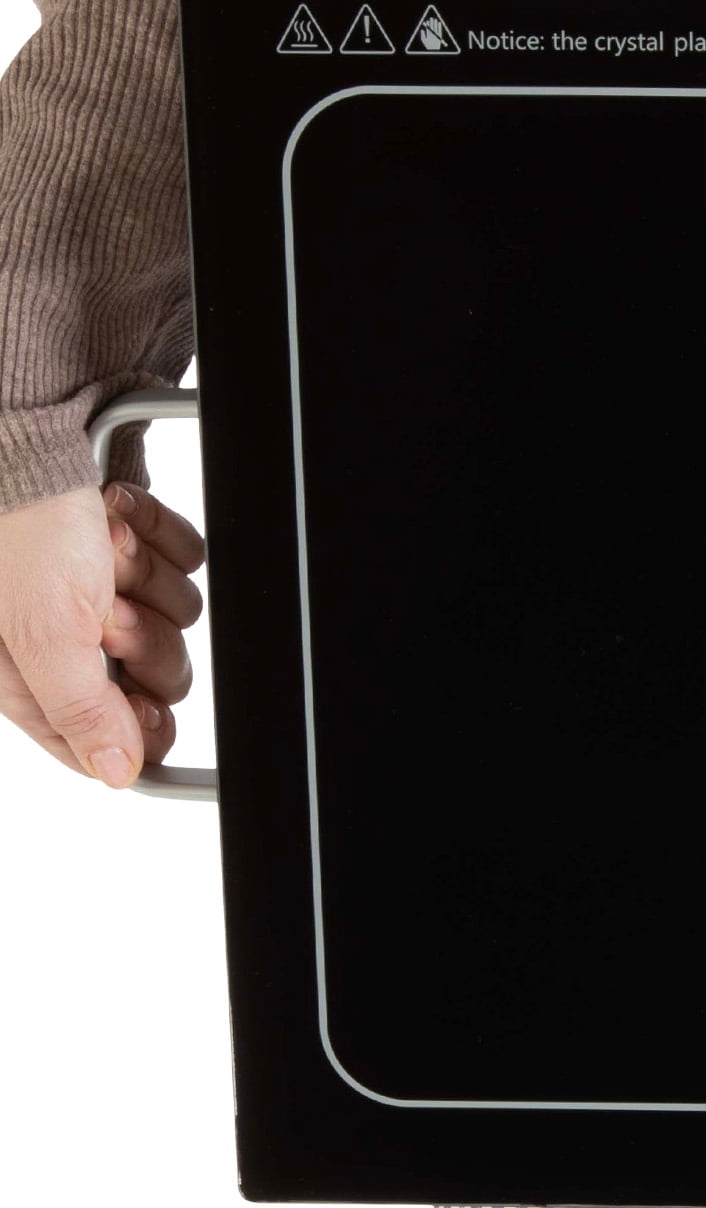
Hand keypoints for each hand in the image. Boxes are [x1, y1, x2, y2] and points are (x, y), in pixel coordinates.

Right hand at [0, 479, 205, 785]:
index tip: (144, 702)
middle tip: (110, 608)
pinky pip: (185, 563)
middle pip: (157, 680)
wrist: (21, 434)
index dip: (138, 727)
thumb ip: (79, 710)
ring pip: (177, 618)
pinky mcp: (134, 543)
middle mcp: (66, 635)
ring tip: (102, 549)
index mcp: (28, 674)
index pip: (104, 739)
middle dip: (144, 639)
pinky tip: (120, 521)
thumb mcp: (41, 632)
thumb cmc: (11, 523)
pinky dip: (162, 540)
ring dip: (148, 579)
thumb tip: (114, 773)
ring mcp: (103, 587)